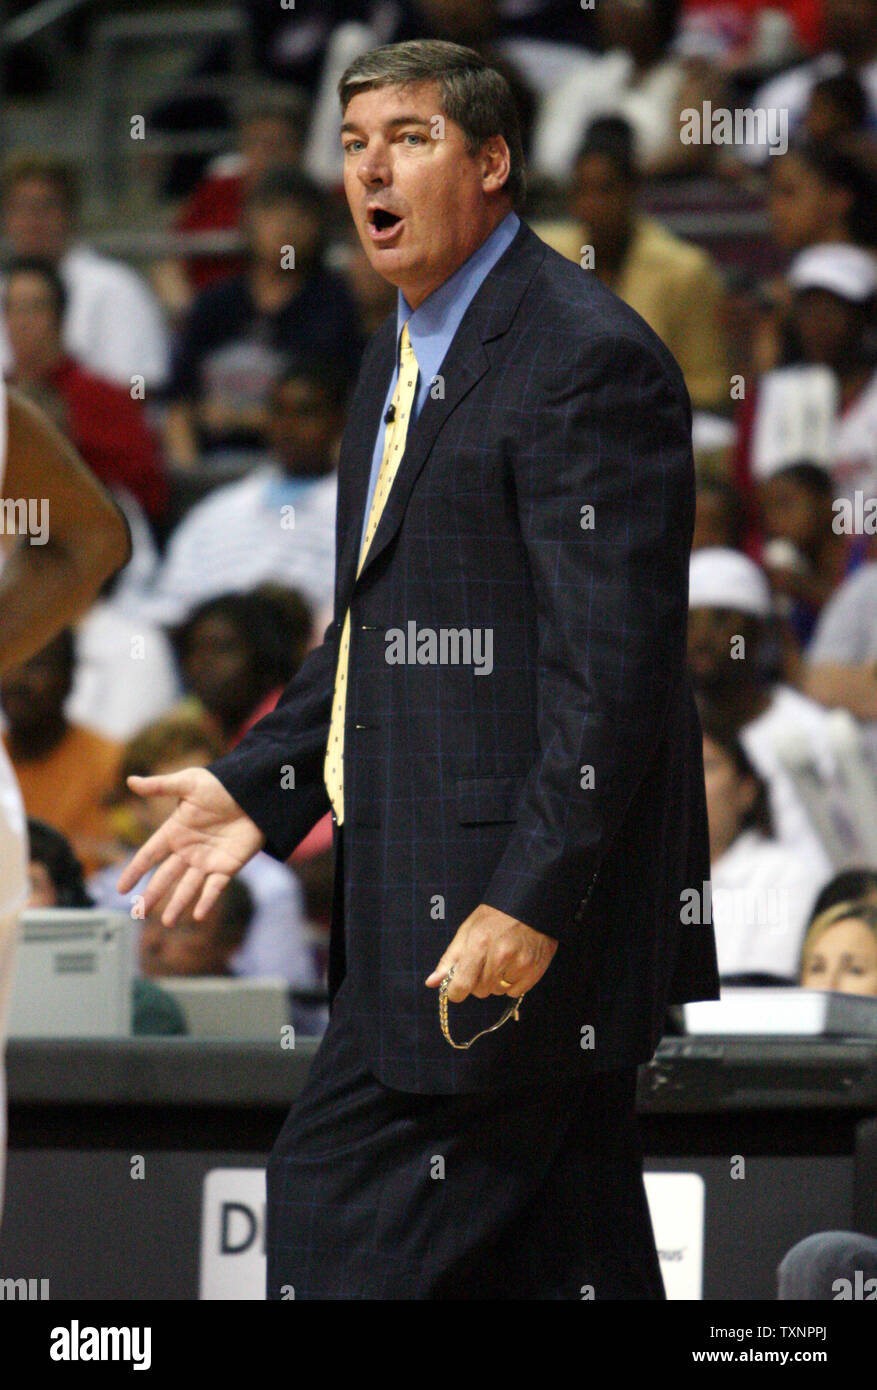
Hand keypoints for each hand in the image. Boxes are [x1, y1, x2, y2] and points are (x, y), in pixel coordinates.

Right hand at [116, 767, 265, 925]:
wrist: (255, 792)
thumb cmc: (221, 784)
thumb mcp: (189, 783)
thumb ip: (160, 786)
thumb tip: (130, 781)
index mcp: (175, 831)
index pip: (149, 855)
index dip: (135, 871)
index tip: (121, 889)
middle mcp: (188, 850)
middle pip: (165, 876)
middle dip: (153, 895)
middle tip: (138, 913)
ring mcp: (207, 860)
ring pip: (188, 887)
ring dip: (178, 904)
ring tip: (168, 922)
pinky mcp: (228, 866)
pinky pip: (215, 887)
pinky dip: (207, 901)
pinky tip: (198, 915)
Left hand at [425, 903, 557, 1001]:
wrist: (528, 904)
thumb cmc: (494, 917)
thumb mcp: (467, 931)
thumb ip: (449, 959)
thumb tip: (431, 983)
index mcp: (479, 944)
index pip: (461, 986)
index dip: (455, 991)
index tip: (456, 988)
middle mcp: (500, 955)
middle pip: (480, 991)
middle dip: (478, 982)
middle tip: (483, 962)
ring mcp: (520, 963)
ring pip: (498, 991)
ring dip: (496, 982)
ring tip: (502, 959)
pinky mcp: (535, 970)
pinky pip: (515, 992)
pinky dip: (513, 982)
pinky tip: (515, 963)